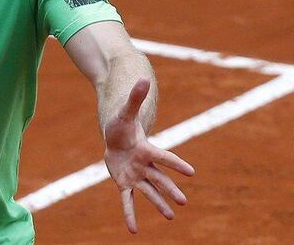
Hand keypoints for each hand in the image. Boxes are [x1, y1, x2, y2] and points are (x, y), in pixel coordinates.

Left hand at [103, 79, 194, 232]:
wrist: (115, 138)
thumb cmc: (122, 125)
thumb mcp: (125, 112)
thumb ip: (135, 98)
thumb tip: (143, 78)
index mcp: (147, 149)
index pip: (163, 157)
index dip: (176, 163)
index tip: (191, 172)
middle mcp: (144, 165)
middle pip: (160, 178)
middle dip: (170, 189)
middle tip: (183, 201)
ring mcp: (136, 176)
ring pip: (149, 192)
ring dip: (158, 204)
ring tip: (170, 217)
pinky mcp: (124, 183)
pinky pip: (128, 201)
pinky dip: (130, 214)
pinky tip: (133, 230)